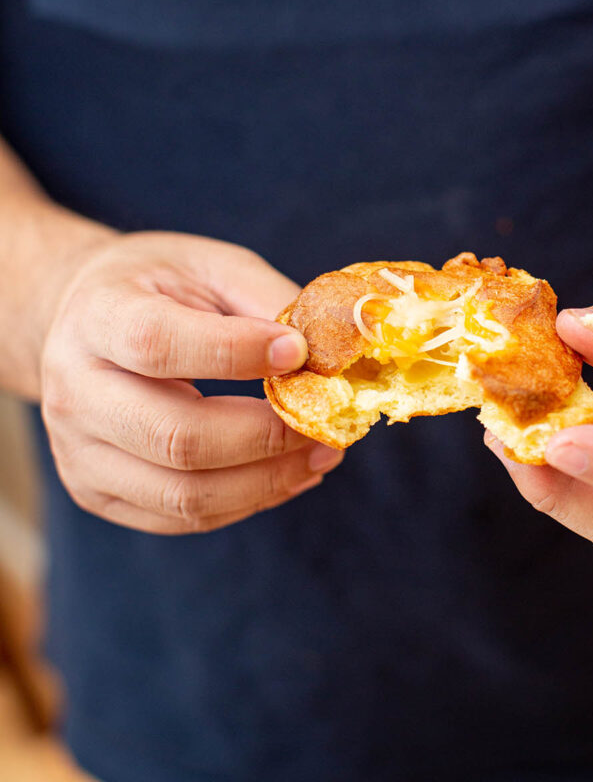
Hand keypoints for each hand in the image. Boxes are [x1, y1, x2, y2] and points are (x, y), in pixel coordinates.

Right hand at [40, 232, 343, 533]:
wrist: (78, 318)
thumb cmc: (156, 285)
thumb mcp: (210, 265)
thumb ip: (265, 299)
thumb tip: (330, 350)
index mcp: (97, 315)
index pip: (157, 343)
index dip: (235, 353)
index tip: (299, 351)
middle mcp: (73, 389)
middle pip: (175, 436)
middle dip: (266, 437)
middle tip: (328, 424)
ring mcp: (76, 451)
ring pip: (181, 493)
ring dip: (266, 481)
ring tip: (321, 454)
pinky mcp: (94, 491)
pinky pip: (179, 516)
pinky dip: (245, 501)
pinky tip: (286, 475)